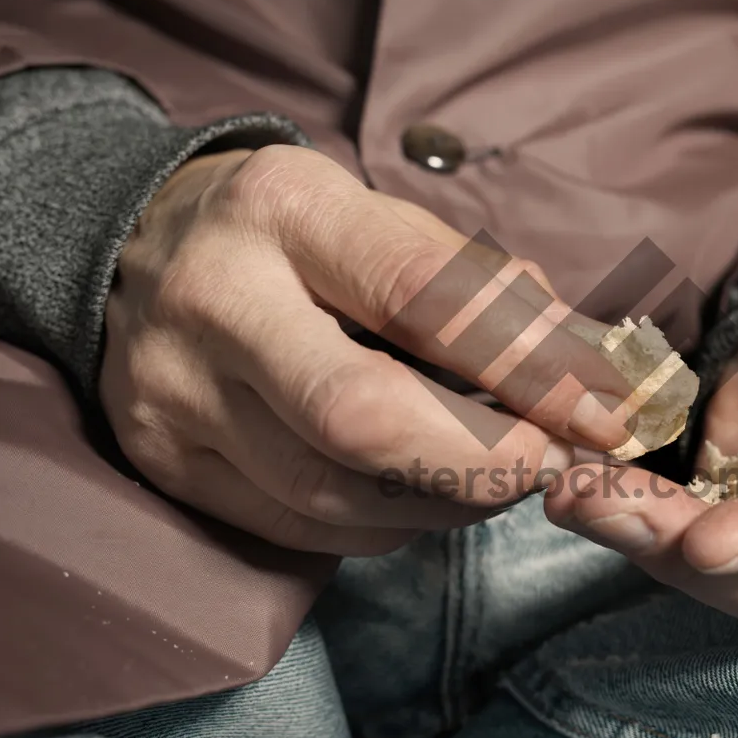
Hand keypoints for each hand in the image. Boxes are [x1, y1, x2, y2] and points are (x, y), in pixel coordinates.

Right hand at [102, 145, 631, 554]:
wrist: (137, 250)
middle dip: (485, 460)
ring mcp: (177, 392)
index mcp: (285, 209)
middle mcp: (216, 299)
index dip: (525, 366)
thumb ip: (486, 288)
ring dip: (446, 500)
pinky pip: (302, 529)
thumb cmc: (294, 236)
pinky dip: (386, 522)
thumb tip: (593, 365)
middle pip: (363, 417)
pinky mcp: (167, 463)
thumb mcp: (385, 221)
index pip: (420, 296)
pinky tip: (419, 491)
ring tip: (496, 475)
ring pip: (336, 494)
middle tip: (551, 464)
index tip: (600, 411)